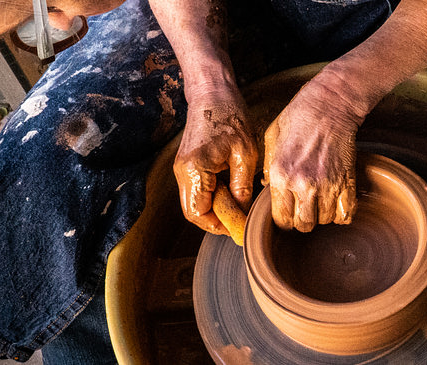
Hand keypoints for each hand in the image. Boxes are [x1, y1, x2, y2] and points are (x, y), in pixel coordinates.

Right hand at [174, 99, 257, 237]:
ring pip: (194, 203)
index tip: (238, 226)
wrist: (212, 92)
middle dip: (216, 220)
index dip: (218, 225)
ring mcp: (181, 168)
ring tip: (237, 200)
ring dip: (214, 208)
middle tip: (239, 218)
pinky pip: (196, 190)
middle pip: (193, 212)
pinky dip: (212, 196)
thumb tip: (242, 213)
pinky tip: (230, 187)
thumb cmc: (230, 117)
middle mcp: (182, 172)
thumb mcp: (245, 154)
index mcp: (195, 170)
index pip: (199, 214)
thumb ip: (242, 187)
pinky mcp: (186, 164)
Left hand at [264, 74, 366, 231]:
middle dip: (302, 220)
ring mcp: (327, 185)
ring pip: (324, 221)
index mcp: (280, 175)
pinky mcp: (347, 182)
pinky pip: (346, 214)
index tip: (288, 211)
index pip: (281, 219)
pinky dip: (341, 214)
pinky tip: (336, 203)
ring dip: (322, 215)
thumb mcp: (271, 139)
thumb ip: (268, 168)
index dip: (284, 219)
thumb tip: (268, 188)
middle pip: (303, 225)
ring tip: (320, 200)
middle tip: (304, 207)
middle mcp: (303, 184)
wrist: (330, 104)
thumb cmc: (298, 117)